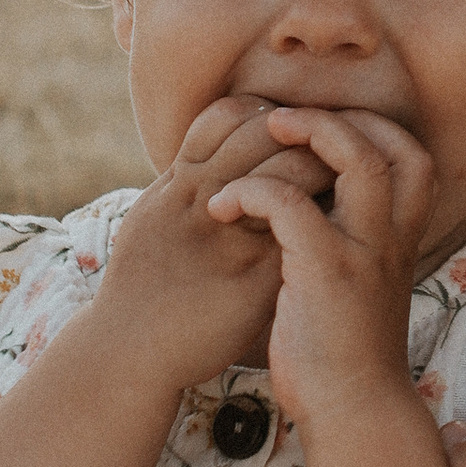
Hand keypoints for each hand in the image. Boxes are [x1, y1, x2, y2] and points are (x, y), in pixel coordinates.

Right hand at [95, 98, 331, 390]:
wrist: (129, 353)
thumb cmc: (138, 288)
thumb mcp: (152, 218)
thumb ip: (183, 183)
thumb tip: (209, 155)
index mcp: (179, 182)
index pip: (228, 116)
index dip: (264, 113)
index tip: (286, 128)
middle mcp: (202, 200)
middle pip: (262, 134)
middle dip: (302, 132)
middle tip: (324, 146)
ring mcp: (232, 238)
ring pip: (287, 177)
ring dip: (319, 168)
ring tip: (336, 178)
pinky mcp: (257, 278)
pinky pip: (298, 229)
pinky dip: (320, 214)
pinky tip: (332, 218)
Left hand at [206, 106, 434, 430]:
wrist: (353, 411)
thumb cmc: (342, 353)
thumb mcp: (356, 287)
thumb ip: (346, 244)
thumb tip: (309, 207)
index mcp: (400, 239)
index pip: (410, 156)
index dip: (370, 129)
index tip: (320, 128)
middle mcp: (391, 238)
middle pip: (390, 145)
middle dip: (337, 119)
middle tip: (283, 120)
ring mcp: (364, 252)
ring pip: (356, 158)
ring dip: (305, 134)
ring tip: (261, 137)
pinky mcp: (326, 272)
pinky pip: (291, 204)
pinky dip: (252, 191)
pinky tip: (223, 207)